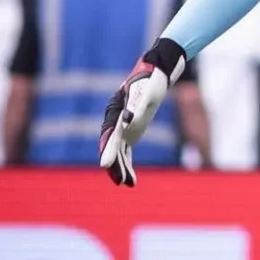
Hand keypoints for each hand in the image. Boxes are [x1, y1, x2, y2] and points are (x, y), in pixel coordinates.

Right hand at [99, 37, 186, 186]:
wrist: (154, 75)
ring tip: (126, 183)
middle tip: (118, 180)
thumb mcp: (147, 92)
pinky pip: (126, 152)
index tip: (105, 164)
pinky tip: (130, 181)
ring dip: (121, 168)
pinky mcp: (129, 134)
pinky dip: (127, 165)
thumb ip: (137, 106)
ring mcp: (122, 129)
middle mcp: (116, 122)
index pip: (110, 134)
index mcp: (116, 111)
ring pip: (118, 152)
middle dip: (114, 164)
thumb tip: (128, 121)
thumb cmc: (150, 82)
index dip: (108, 150)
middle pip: (111, 146)